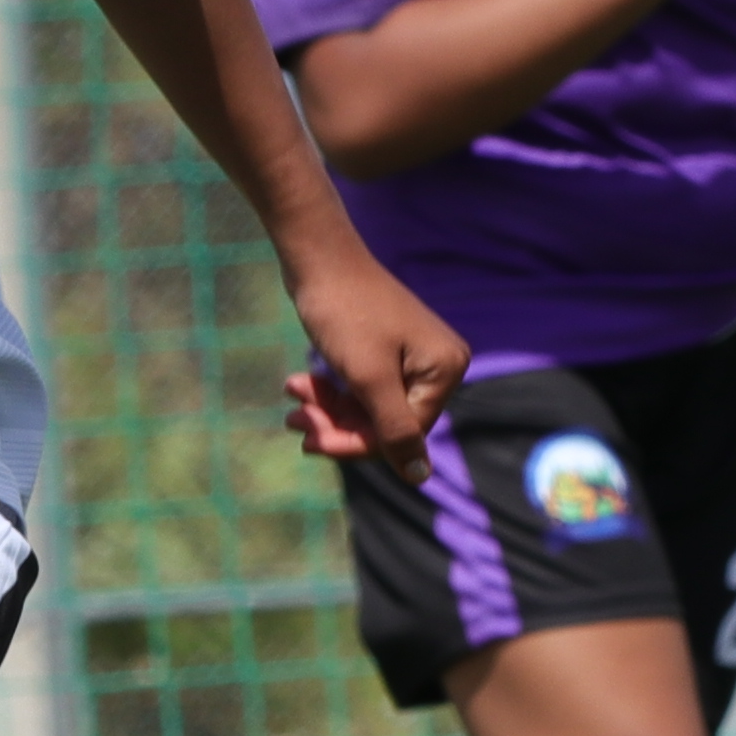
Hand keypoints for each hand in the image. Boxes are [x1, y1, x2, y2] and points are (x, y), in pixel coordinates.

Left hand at [279, 249, 464, 465]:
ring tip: (290, 398)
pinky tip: (298, 385)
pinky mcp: (386, 348)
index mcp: (445, 369)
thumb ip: (395, 431)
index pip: (403, 434)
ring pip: (367, 407)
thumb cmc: (346, 313)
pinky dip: (329, 390)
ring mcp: (412, 355)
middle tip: (292, 421)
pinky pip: (361, 386)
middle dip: (336, 425)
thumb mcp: (370, 378)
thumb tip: (421, 479)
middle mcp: (437, 364)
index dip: (354, 444)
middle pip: (384, 422)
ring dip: (326, 409)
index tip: (309, 441)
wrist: (317, 256)